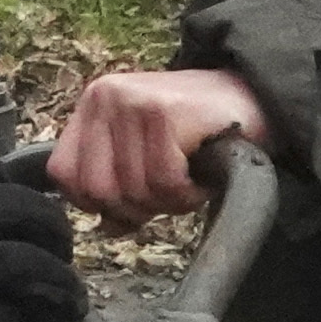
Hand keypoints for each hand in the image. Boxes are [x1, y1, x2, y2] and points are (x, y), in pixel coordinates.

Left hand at [47, 67, 271, 222]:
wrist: (257, 99)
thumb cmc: (200, 131)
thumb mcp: (143, 151)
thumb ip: (114, 179)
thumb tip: (104, 225)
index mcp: (92, 104)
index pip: (62, 173)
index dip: (94, 203)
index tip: (129, 202)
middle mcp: (105, 96)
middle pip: (96, 189)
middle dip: (137, 207)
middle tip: (168, 193)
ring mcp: (132, 101)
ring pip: (132, 190)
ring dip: (169, 202)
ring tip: (189, 181)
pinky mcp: (164, 113)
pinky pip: (164, 183)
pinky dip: (187, 194)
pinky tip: (201, 177)